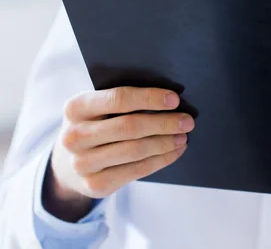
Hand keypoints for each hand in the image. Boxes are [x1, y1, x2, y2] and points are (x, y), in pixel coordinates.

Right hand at [46, 87, 194, 221]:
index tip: (175, 99)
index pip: (118, 99)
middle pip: (129, 127)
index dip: (149, 98)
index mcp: (75, 108)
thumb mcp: (97, 109)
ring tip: (183, 136)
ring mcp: (82, 164)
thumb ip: (123, 102)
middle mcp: (73, 136)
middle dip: (164, 123)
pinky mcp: (95, 185)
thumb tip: (170, 100)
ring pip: (135, 150)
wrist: (68, 164)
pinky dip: (162, 159)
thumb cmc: (95, 126)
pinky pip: (137, 170)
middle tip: (188, 121)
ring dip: (165, 143)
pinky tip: (175, 151)